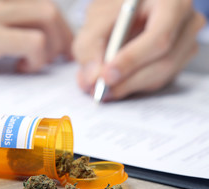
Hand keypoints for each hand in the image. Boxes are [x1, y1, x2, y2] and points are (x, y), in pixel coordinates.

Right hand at [0, 0, 72, 74]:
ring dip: (53, 44)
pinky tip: (23, 68)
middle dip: (63, 34)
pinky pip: (32, 41)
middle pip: (49, 6)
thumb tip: (13, 34)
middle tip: (60, 55)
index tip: (59, 39)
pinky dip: (37, 57)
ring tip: (38, 63)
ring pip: (47, 16)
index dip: (55, 20)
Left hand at [73, 0, 205, 100]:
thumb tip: (93, 78)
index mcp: (171, 3)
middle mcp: (187, 22)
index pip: (158, 37)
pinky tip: (116, 81)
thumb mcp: (95, 21)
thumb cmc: (113, 11)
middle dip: (128, 81)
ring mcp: (188, 43)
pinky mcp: (180, 62)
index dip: (131, 60)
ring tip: (101, 86)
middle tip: (100, 89)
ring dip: (129, 86)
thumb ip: (90, 47)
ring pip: (161, 76)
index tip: (106, 75)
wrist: (123, 13)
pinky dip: (134, 86)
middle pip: (164, 62)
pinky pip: (159, 81)